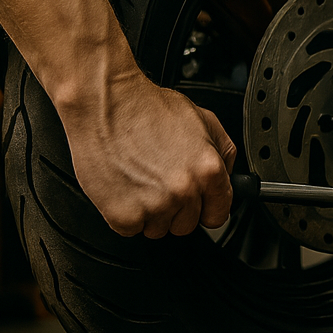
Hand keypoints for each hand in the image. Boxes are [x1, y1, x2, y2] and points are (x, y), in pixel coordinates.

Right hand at [60, 70, 236, 237]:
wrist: (104, 103)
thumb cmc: (147, 108)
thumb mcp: (203, 119)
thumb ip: (223, 152)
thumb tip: (228, 176)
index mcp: (208, 170)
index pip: (219, 215)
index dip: (207, 208)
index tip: (198, 203)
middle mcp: (183, 190)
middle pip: (187, 225)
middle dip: (177, 208)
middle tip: (161, 180)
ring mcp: (153, 206)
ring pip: (159, 229)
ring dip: (151, 211)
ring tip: (140, 179)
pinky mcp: (123, 215)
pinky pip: (131, 229)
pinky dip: (126, 213)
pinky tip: (124, 186)